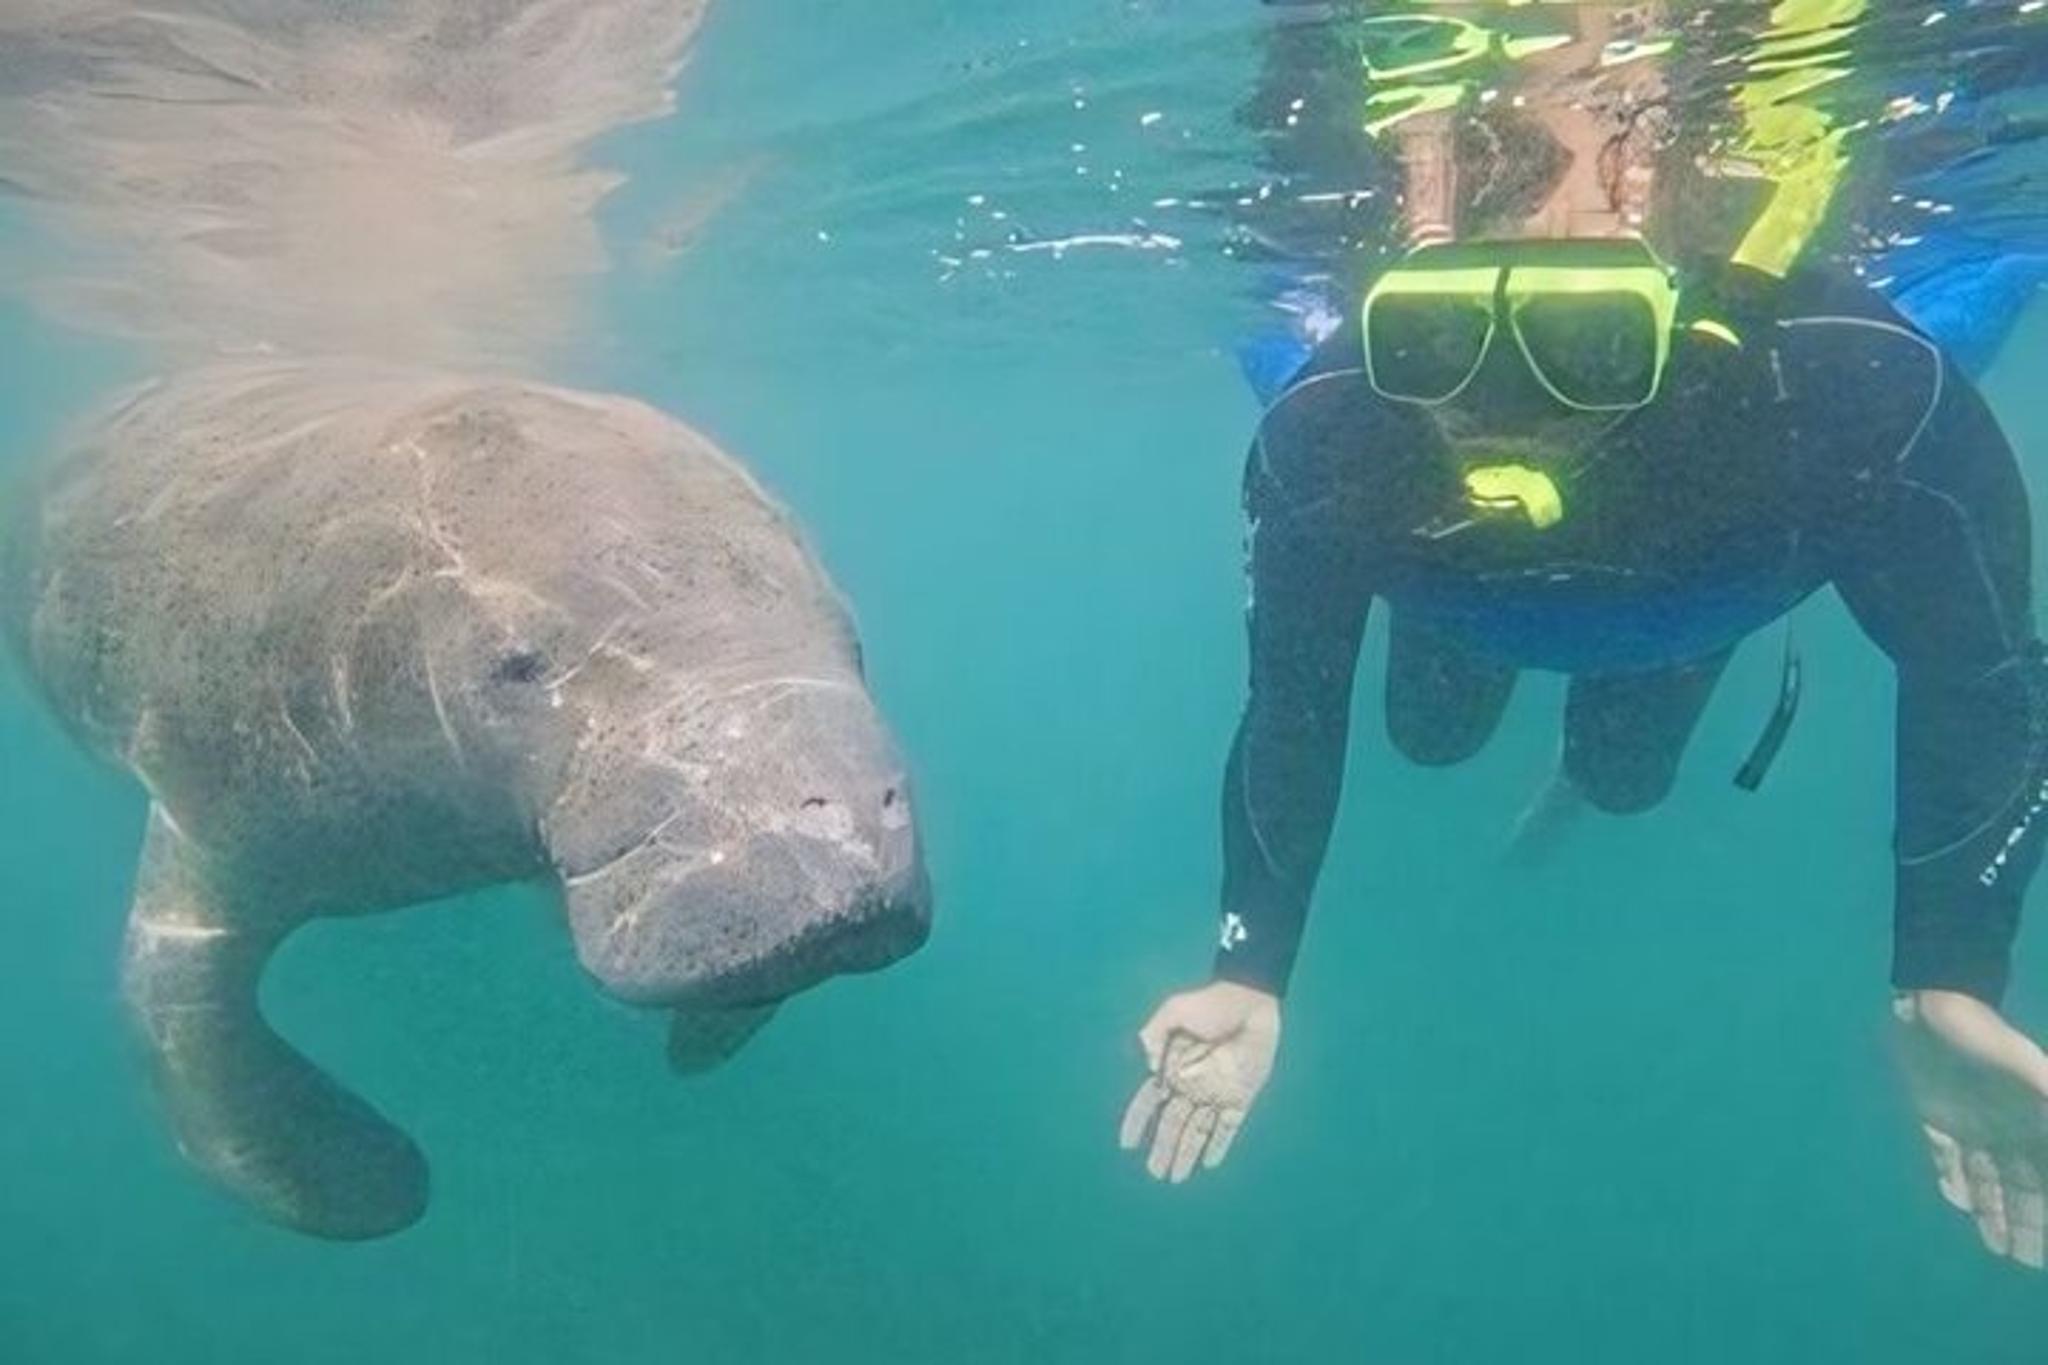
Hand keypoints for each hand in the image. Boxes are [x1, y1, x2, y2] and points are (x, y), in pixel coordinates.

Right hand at [1118, 980, 1280, 1182]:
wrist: (1251, 1000)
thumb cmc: (1212, 1002)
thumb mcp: (1175, 1010)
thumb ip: (1154, 1034)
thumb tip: (1151, 1070)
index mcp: (1172, 1068)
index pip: (1149, 1102)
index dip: (1136, 1123)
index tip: (1126, 1145)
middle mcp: (1192, 1086)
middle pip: (1172, 1124)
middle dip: (1162, 1149)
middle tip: (1154, 1173)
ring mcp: (1217, 1093)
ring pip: (1197, 1131)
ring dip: (1186, 1154)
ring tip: (1174, 1178)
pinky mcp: (1241, 1096)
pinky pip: (1228, 1127)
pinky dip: (1219, 1145)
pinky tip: (1208, 1163)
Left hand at [1892, 989, 2047, 1267]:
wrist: (1934, 1003)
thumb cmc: (1982, 1035)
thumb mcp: (2026, 1067)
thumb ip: (2046, 1094)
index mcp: (2030, 1124)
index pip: (2044, 1180)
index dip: (2045, 1213)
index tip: (2046, 1248)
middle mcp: (2005, 1131)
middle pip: (2020, 1188)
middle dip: (2026, 1223)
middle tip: (2025, 1260)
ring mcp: (1971, 1126)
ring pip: (1987, 1180)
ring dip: (1992, 1212)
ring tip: (1999, 1247)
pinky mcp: (1936, 1117)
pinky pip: (1946, 1157)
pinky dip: (1953, 1180)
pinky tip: (1957, 1202)